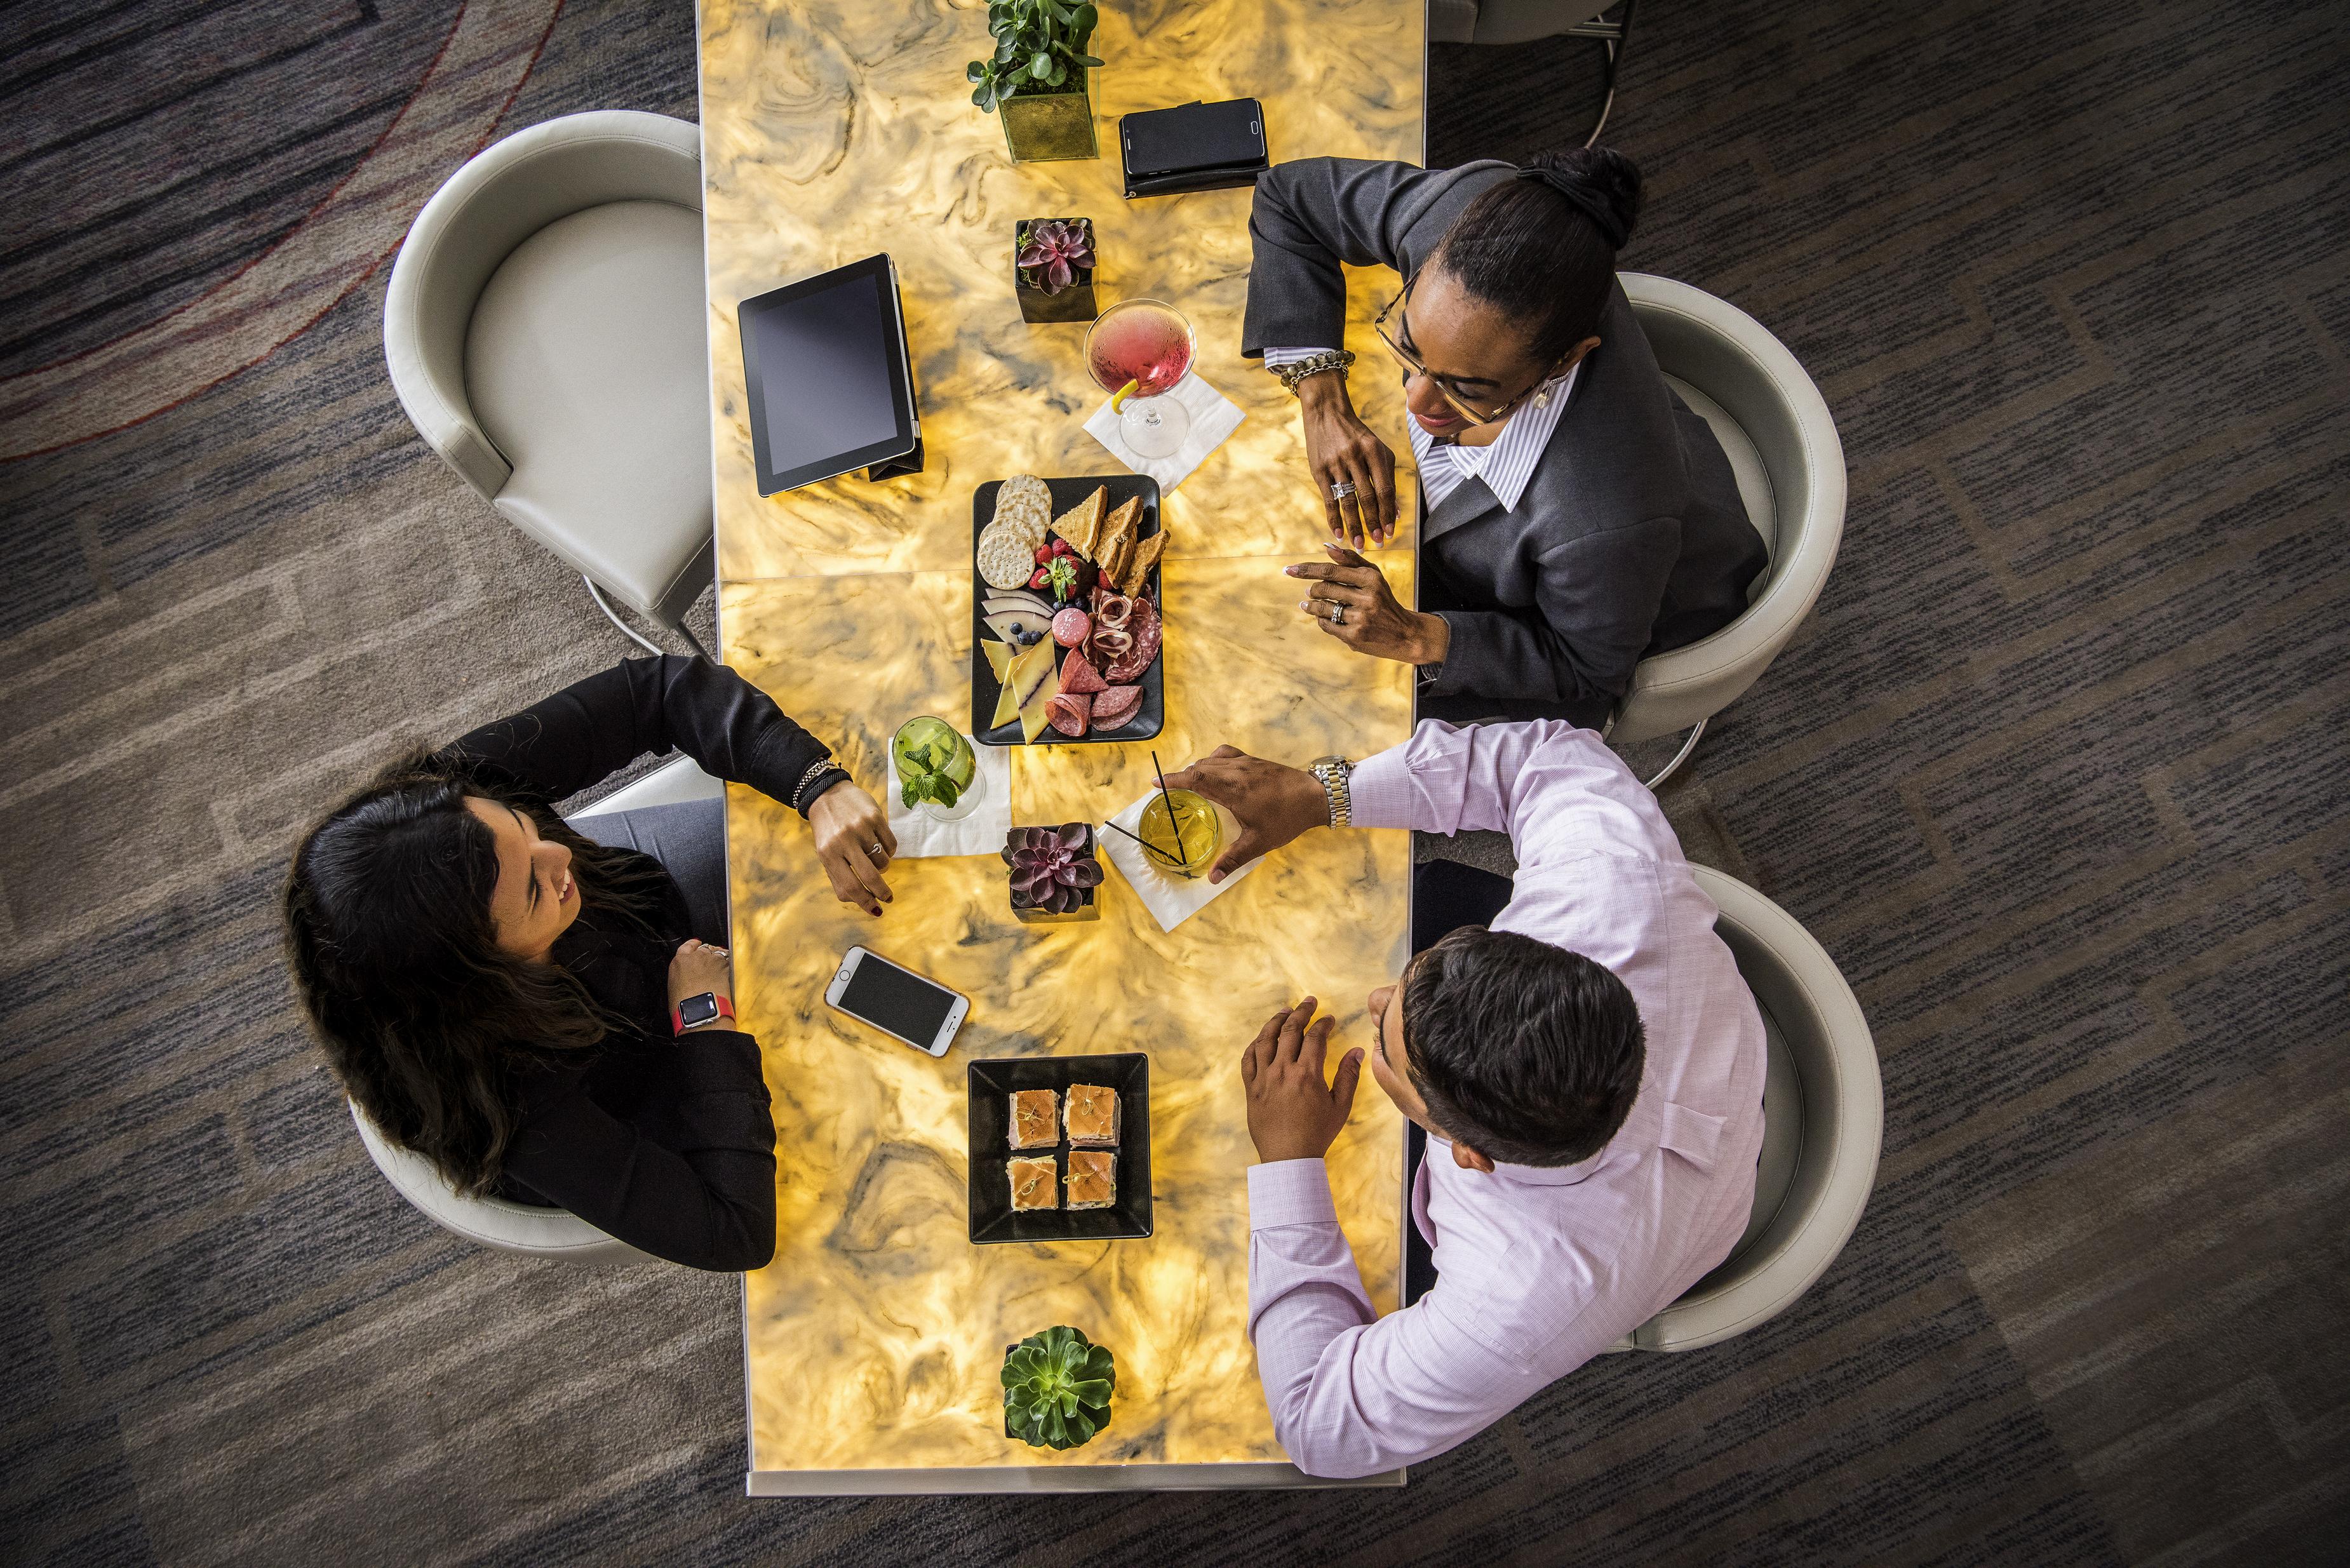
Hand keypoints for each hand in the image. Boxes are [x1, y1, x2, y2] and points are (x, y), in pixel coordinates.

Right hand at [668, 939, 734, 1027]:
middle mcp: (695, 957)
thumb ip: (682, 976)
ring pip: (718, 951)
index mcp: (679, 962)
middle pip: (704, 949)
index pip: (687, 946)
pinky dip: (730, 962)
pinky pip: (729, 958)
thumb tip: (688, 978)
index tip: (697, 944)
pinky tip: (729, 969)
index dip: (694, 945)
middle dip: (708, 954)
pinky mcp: (725, 965)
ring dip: (719, 957)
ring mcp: (711, 960)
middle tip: (710, 963)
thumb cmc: (686, 1006)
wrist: (701, 1011)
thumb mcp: (675, 988)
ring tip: (721, 967)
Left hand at [807, 782, 895, 916]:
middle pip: (871, 877)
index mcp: (828, 854)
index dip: (866, 903)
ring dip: (882, 866)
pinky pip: (891, 845)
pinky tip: (880, 845)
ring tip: (874, 858)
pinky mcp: (874, 816)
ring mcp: (860, 828)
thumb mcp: (826, 854)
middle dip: (882, 892)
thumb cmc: (828, 831)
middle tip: (888, 897)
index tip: (876, 910)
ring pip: (883, 861)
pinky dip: (889, 851)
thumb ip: (840, 878)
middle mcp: (843, 841)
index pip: (850, 888)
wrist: (827, 794)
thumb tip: (862, 901)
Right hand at [1161, 745, 1330, 881]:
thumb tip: (1212, 879)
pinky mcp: (1254, 759)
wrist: (1315, 796)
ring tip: (1189, 782)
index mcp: (1232, 789)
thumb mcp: (1259, 842)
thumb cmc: (1286, 819)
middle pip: (1199, 766)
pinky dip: (1213, 760)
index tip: (1155, 783)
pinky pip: (1225, 754)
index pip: (1195, 778)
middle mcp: (1235, 770)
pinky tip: (1216, 770)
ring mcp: (1245, 762)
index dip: (1173, 779)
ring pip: (1212, 759)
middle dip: (1181, 776)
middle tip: (1169, 788)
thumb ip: (1233, 859)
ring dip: (1197, 768)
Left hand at [1241, 997, 1363, 1162]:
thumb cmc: (1317, 1134)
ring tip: (1285, 1011)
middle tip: (1309, 1002)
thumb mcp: (1340, 1106)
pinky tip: (1262, 1037)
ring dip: (1276, 1021)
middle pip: (1290, 1030)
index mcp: (1308, 1074)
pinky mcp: (1251, 1088)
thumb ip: (1348, 1076)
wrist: (1288, 1159)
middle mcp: (1283, 1071)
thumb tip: (1357, 1052)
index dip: (1323, 1023)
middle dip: (1301, 1012)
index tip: (1329, 1019)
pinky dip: (1255, 1043)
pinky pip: (1248, 1058)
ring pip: (1266, 1039)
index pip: (1315, 1037)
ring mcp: (1264, 1078)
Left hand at [1286, 543, 1449, 664]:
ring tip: (1307, 605)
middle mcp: (1367, 597)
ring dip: (1311, 606)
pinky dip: (1321, 620)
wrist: (1404, 633)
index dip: (1307, 570)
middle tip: (1309, 592)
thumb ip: (1351, 560)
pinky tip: (1322, 617)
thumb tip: (1326, 546)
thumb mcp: (1374, 577)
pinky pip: (1327, 625)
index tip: (1289, 570)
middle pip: (1324, 589)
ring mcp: (1361, 618)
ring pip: (1323, 608)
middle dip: (1313, 590)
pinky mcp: (1355, 637)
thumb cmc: (1384, 600)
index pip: (1331, 571)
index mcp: (1371, 578)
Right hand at [1298, 376, 1398, 546]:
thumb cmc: (1357, 435)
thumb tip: (1395, 511)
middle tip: (1378, 543)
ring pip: (1348, 500)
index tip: (1391, 532)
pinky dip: (1334, 518)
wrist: (1326, 413)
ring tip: (1359, 544)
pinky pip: (1329, 499)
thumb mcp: (1377, 449)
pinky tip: (1339, 533)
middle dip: (1373, 523)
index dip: (1388, 512)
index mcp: (1374, 451)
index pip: (1384, 488)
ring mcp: (1336, 463)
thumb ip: (1388, 477)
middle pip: (1367, 497)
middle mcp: (1355, 457)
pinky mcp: (1319, 469)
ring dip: (1354, 526)